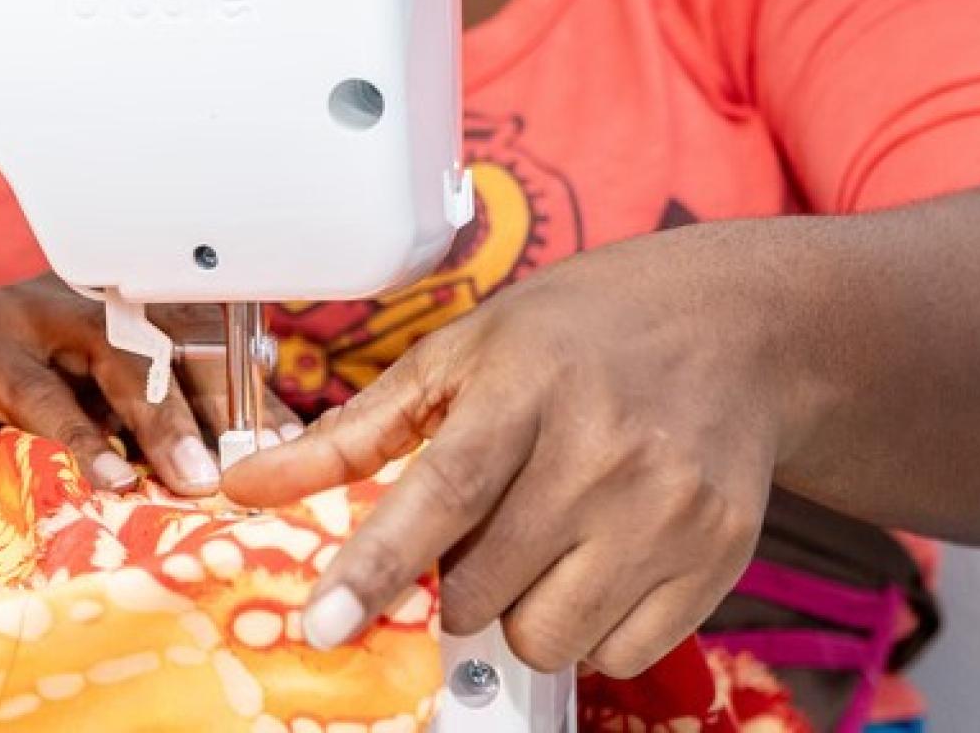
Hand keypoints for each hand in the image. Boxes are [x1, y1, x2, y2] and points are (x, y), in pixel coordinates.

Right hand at [0, 272, 301, 494]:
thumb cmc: (0, 406)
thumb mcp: (89, 408)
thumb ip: (146, 419)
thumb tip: (225, 461)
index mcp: (122, 308)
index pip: (202, 339)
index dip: (248, 387)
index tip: (291, 439)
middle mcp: (85, 300)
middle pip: (171, 343)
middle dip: (219, 406)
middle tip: (254, 464)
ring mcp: (30, 317)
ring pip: (115, 362)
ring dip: (162, 424)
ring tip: (195, 478)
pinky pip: (40, 395)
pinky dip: (80, 439)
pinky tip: (111, 478)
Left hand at [224, 226, 796, 676]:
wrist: (733, 327)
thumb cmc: (577, 333)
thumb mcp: (462, 352)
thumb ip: (355, 429)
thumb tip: (245, 486)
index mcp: (527, 386)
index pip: (443, 491)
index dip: (376, 565)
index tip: (324, 625)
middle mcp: (605, 450)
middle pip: (481, 587)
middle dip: (452, 580)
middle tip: (488, 518)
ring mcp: (670, 509)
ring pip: (545, 637)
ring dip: (519, 610)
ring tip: (546, 536)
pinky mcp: (718, 555)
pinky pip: (619, 652)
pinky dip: (589, 624)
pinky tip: (600, 555)